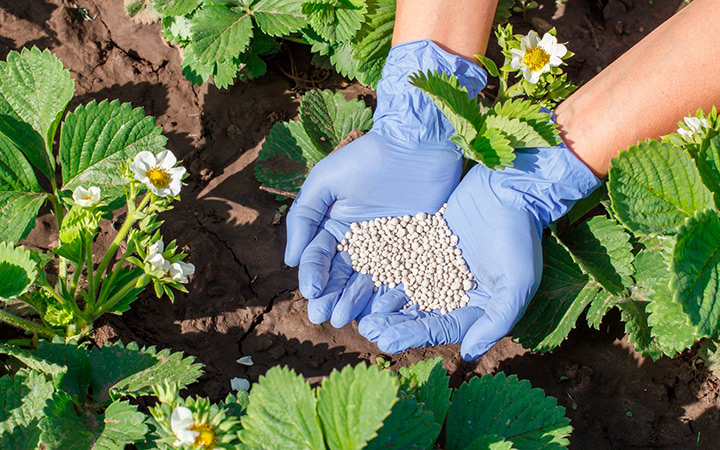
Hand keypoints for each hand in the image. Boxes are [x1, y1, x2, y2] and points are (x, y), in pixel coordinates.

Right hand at [284, 40, 485, 326]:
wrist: (418, 145)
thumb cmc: (367, 158)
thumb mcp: (326, 181)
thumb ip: (304, 217)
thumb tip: (290, 260)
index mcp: (334, 228)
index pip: (318, 258)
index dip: (312, 276)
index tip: (311, 293)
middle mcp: (359, 243)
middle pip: (340, 276)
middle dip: (330, 297)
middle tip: (324, 318)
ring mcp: (388, 249)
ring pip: (368, 282)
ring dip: (355, 302)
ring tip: (346, 319)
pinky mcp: (416, 251)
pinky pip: (401, 278)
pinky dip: (389, 295)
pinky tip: (381, 311)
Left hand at [358, 141, 600, 359]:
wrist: (510, 188)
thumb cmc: (520, 236)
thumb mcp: (518, 282)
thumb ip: (496, 320)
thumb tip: (468, 354)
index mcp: (477, 306)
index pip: (441, 328)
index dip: (413, 336)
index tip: (386, 343)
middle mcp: (455, 291)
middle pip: (419, 314)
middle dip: (394, 324)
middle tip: (366, 330)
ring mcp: (439, 267)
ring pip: (407, 291)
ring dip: (384, 302)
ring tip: (362, 311)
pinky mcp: (427, 244)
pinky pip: (403, 262)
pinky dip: (385, 272)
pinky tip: (365, 278)